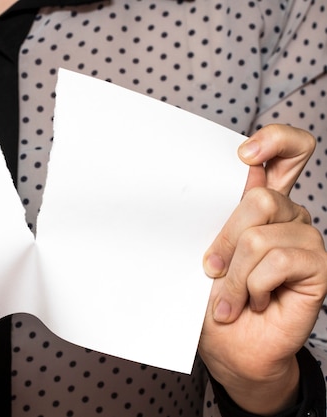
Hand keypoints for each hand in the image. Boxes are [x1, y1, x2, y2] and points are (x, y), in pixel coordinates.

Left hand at [199, 125, 326, 414]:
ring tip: (229, 299)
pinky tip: (256, 301)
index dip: (275, 140)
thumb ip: (226, 214)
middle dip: (225, 240)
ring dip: (234, 276)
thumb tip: (246, 171)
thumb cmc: (215, 296)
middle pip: (260, 198)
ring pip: (261, 237)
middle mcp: (290, 215)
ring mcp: (307, 240)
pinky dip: (254, 287)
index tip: (244, 155)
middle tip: (210, 269)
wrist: (229, 344)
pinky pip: (279, 261)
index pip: (289, 152)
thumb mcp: (211, 250)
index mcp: (265, 202)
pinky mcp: (318, 267)